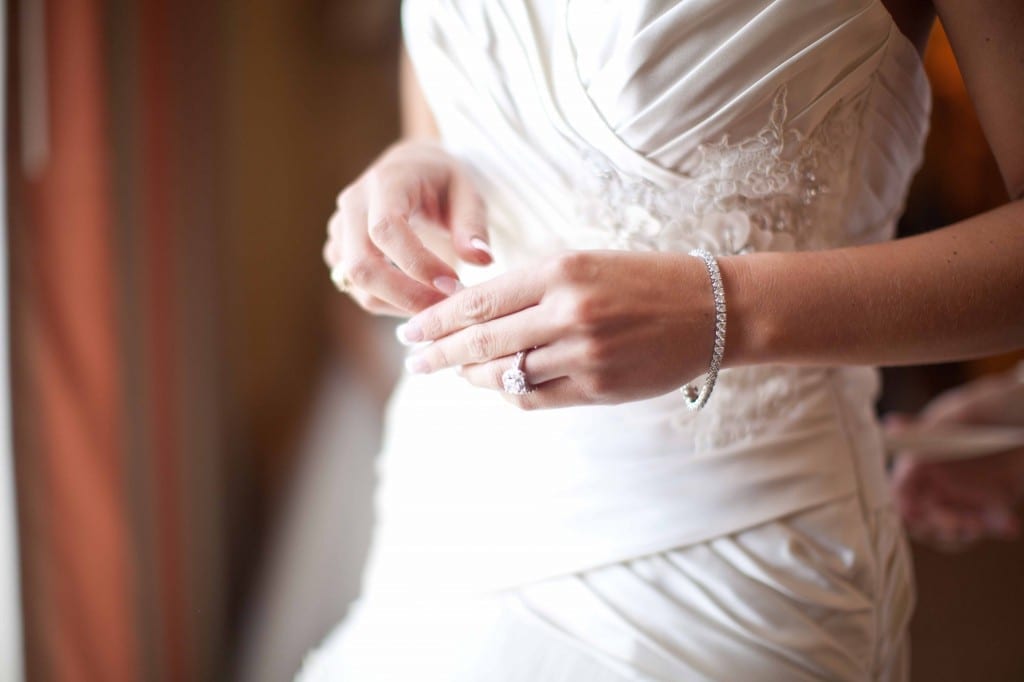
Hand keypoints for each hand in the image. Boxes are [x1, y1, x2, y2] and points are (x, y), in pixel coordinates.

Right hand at [323, 141, 492, 315]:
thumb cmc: (443, 181)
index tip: (452, 283)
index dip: (417, 264)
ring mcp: (340, 229)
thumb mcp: (468, 192)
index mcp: (385, 182)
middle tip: (446, 308)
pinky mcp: (338, 251)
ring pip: (355, 282)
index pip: (386, 229)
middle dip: (405, 295)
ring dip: (396, 304)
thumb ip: (473, 226)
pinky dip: (386, 303)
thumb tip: (482, 260)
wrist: (411, 169)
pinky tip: (418, 299)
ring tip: (437, 306)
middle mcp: (353, 204)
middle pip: (362, 264)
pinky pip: (355, 288)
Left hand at [397, 250, 719, 408]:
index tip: (410, 331)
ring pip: (506, 375)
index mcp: (561, 272)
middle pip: (482, 342)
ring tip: (457, 373)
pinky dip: (511, 393)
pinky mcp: (599, 388)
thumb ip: (531, 288)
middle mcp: (568, 313)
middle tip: (414, 362)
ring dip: (473, 377)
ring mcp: (584, 354)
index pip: (479, 302)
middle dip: (439, 355)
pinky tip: (499, 386)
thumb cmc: (644, 280)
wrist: (713, 310)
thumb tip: (473, 314)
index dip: (436, 321)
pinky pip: (536, 398)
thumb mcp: (585, 264)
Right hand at [888, 369, 1023, 550]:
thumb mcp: (961, 414)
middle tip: (962, 526)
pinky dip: (997, 528)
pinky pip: (989, 524)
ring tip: (985, 525)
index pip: (901, 488)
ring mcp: (965, 492)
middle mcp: (939, 478)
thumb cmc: (993, 406)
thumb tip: (890, 426)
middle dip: (938, 525)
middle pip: (924, 516)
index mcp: (923, 457)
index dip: (903, 505)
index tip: (915, 516)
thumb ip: (928, 428)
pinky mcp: (993, 500)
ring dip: (966, 532)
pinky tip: (1010, 524)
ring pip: (953, 526)